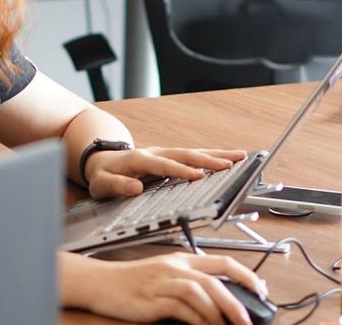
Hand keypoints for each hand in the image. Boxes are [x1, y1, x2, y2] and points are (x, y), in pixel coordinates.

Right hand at [69, 252, 268, 324]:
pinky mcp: (153, 299)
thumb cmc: (134, 282)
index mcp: (182, 259)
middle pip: (215, 279)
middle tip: (248, 320)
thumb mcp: (166, 277)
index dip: (246, 274)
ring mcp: (164, 282)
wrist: (102, 282)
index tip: (261, 290)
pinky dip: (197, 319)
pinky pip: (182, 308)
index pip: (222, 261)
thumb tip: (220, 303)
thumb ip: (191, 287)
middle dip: (237, 301)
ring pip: (201, 292)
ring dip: (219, 312)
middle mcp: (176, 267)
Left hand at [85, 146, 246, 198]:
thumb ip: (116, 186)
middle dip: (208, 159)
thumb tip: (135, 188)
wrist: (101, 161)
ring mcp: (164, 153)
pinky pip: (193, 155)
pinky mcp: (170, 157)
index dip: (180, 170)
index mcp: (139, 160)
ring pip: (193, 152)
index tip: (198, 176)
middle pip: (185, 154)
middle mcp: (155, 153)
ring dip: (216, 154)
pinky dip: (211, 156)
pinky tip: (227, 159)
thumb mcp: (102, 184)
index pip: (163, 165)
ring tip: (240, 156)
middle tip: (230, 163)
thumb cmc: (102, 174)